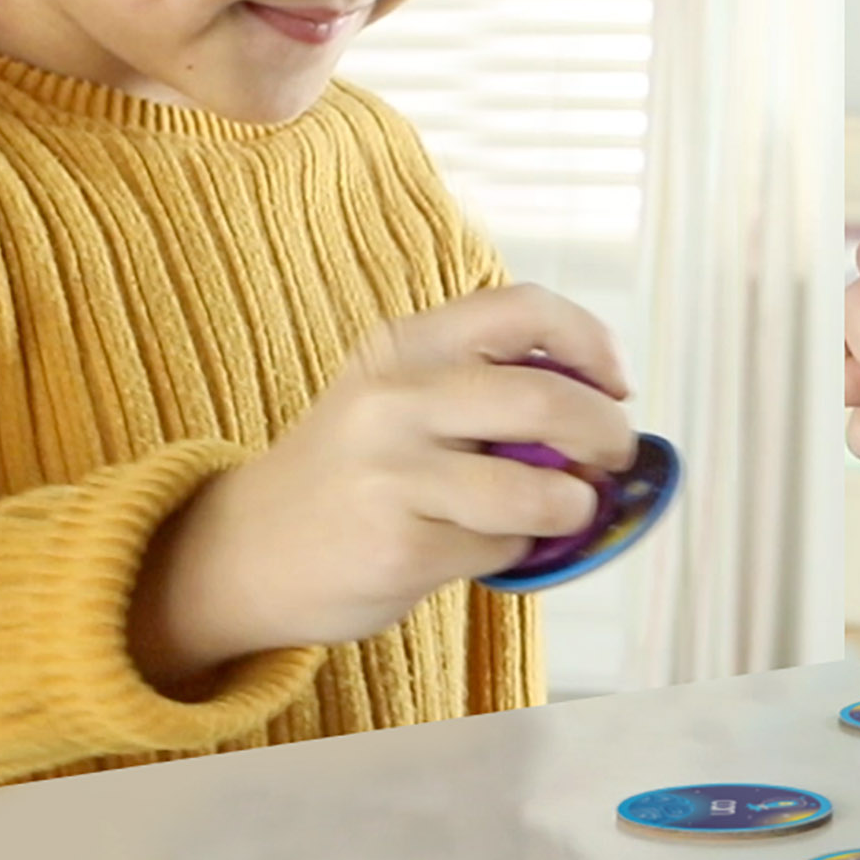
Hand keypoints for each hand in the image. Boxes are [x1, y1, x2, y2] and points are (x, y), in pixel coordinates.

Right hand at [128, 284, 637, 686]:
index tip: (615, 382)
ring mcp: (392, 476)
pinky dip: (516, 549)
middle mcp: (393, 400)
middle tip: (614, 453)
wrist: (243, 550)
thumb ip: (482, 387)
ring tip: (563, 508)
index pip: (522, 310)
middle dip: (604, 433)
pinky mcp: (398, 549)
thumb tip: (600, 409)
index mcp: (402, 346)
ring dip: (571, 504)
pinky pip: (502, 547)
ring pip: (536, 489)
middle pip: (544, 400)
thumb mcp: (396, 395)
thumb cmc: (349, 469)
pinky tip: (487, 545)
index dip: (589, 341)